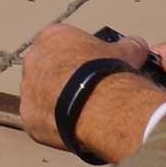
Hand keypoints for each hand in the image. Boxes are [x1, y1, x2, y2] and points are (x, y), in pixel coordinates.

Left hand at [18, 22, 165, 164]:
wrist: (99, 104)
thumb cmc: (109, 73)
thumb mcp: (126, 52)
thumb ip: (128, 45)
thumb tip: (137, 43)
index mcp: (52, 37)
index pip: (62, 45)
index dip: (79, 58)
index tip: (91, 69)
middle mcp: (34, 60)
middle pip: (48, 70)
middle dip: (64, 80)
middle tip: (86, 93)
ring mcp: (28, 89)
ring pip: (42, 95)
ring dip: (56, 103)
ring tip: (81, 113)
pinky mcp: (28, 116)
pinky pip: (40, 120)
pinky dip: (53, 125)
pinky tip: (72, 128)